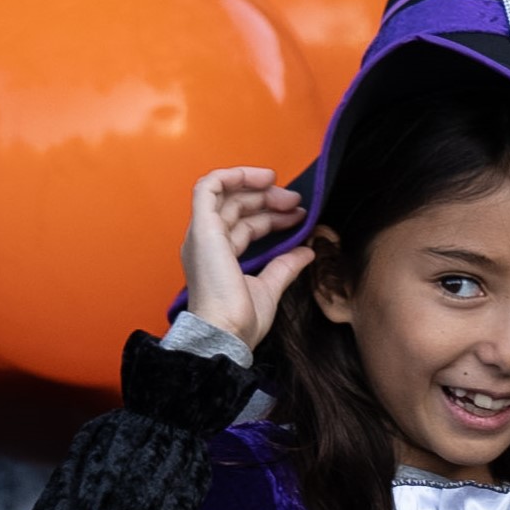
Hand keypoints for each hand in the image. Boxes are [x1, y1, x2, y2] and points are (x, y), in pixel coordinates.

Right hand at [179, 168, 311, 349]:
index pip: (243, 226)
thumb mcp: (269, 288)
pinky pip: (209, 186)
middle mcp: (207, 244)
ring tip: (288, 193)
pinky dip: (234, 175)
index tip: (297, 216)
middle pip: (236, 207)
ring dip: (257, 187)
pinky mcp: (203, 228)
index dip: (271, 217)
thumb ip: (284, 267)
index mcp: (217, 258)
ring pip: (226, 194)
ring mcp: (203, 235)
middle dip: (269, 200)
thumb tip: (306, 252)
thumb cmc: (240, 322)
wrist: (227, 333)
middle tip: (297, 203)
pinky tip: (262, 177)